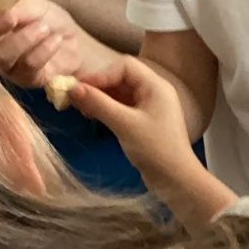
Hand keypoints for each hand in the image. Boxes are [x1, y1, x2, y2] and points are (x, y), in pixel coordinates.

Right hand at [0, 0, 81, 88]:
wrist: (74, 41)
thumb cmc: (47, 19)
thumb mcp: (33, 5)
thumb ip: (13, 5)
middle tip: (11, 17)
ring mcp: (5, 64)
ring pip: (2, 55)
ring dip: (25, 39)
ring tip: (44, 28)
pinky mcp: (24, 78)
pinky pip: (28, 66)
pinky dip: (43, 51)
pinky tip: (55, 40)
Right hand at [71, 56, 197, 195]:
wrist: (177, 181)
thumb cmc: (156, 150)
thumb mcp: (124, 124)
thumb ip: (98, 103)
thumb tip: (71, 88)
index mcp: (156, 87)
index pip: (124, 67)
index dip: (101, 74)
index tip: (81, 88)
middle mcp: (155, 93)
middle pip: (120, 78)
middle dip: (98, 86)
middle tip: (75, 98)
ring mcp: (150, 108)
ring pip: (119, 94)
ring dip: (99, 98)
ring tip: (81, 108)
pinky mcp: (144, 123)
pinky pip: (121, 108)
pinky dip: (106, 109)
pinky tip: (92, 116)